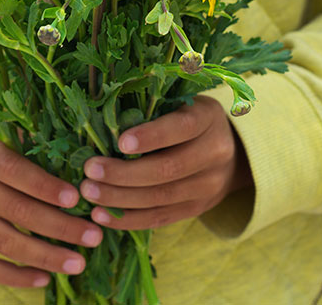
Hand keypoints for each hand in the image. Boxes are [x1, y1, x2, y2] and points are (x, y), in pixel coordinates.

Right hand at [0, 100, 102, 288]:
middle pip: (17, 212)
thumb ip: (18, 142)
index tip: (76, 197)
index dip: (46, 186)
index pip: (15, 170)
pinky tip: (42, 278)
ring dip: (45, 256)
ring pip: (5, 243)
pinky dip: (14, 275)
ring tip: (78, 261)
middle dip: (61, 227)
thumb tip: (70, 155)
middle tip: (95, 235)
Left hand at [80, 95, 250, 229]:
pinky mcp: (196, 209)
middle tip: (90, 170)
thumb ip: (153, 107)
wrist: (232, 153)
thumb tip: (103, 115)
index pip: (181, 128)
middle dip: (124, 173)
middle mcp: (214, 153)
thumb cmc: (190, 118)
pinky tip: (101, 215)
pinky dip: (127, 219)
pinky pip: (159, 218)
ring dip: (120, 198)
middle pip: (167, 169)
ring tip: (88, 192)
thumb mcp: (181, 102)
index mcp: (208, 118)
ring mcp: (207, 186)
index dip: (151, 136)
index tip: (120, 142)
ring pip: (161, 197)